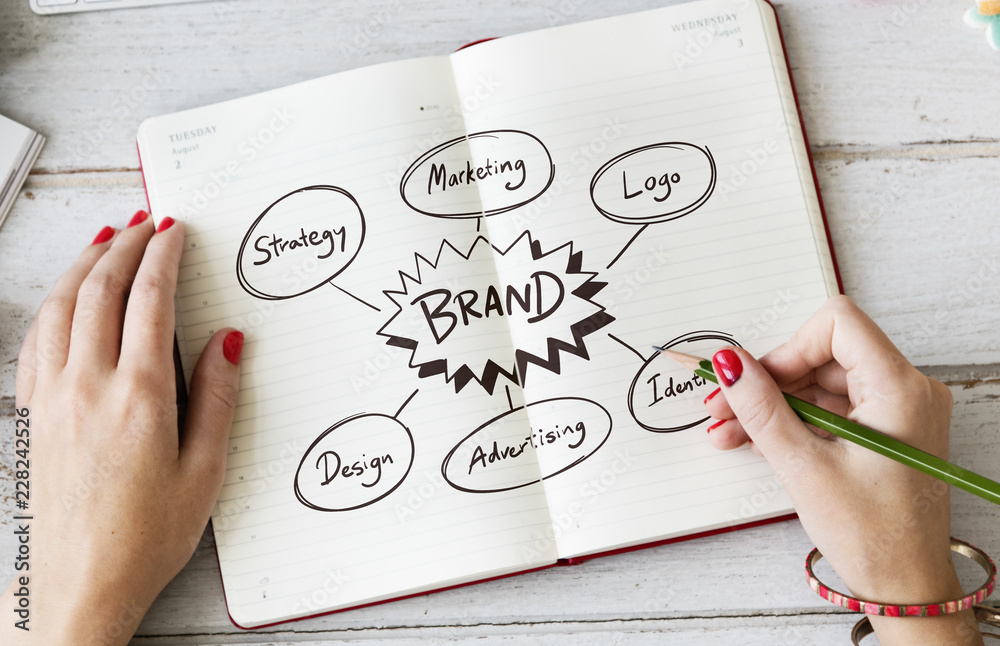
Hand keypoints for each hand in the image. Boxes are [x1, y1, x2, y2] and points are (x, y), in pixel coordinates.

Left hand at [1, 212, 242, 645]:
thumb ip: (218, 398)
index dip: (163, 256)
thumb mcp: (204, 472)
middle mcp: (88, 385)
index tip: (174, 230)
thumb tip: (226, 341)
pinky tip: (65, 298)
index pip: (150, 300)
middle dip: (125, 246)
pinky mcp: (32, 413)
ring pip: (62, 306)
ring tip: (106, 239)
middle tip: (146, 221)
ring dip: (86, 264)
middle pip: (101, 290)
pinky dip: (55, 302)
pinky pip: (37, 337)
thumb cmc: (144, 537)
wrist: (77, 584)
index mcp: (140, 396)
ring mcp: (52, 397)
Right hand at [704, 295, 982, 644]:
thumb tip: (730, 364)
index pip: (837, 325)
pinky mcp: (885, 431)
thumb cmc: (874, 536)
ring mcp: (897, 411)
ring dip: (773, 405)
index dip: (788, 347)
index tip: (754, 380)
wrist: (906, 588)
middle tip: (723, 406)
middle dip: (769, 381)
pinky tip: (758, 440)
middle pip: (823, 355)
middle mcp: (906, 391)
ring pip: (821, 384)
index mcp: (899, 389)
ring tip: (731, 431)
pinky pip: (832, 408)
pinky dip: (795, 421)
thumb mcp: (804, 467)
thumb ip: (762, 408)